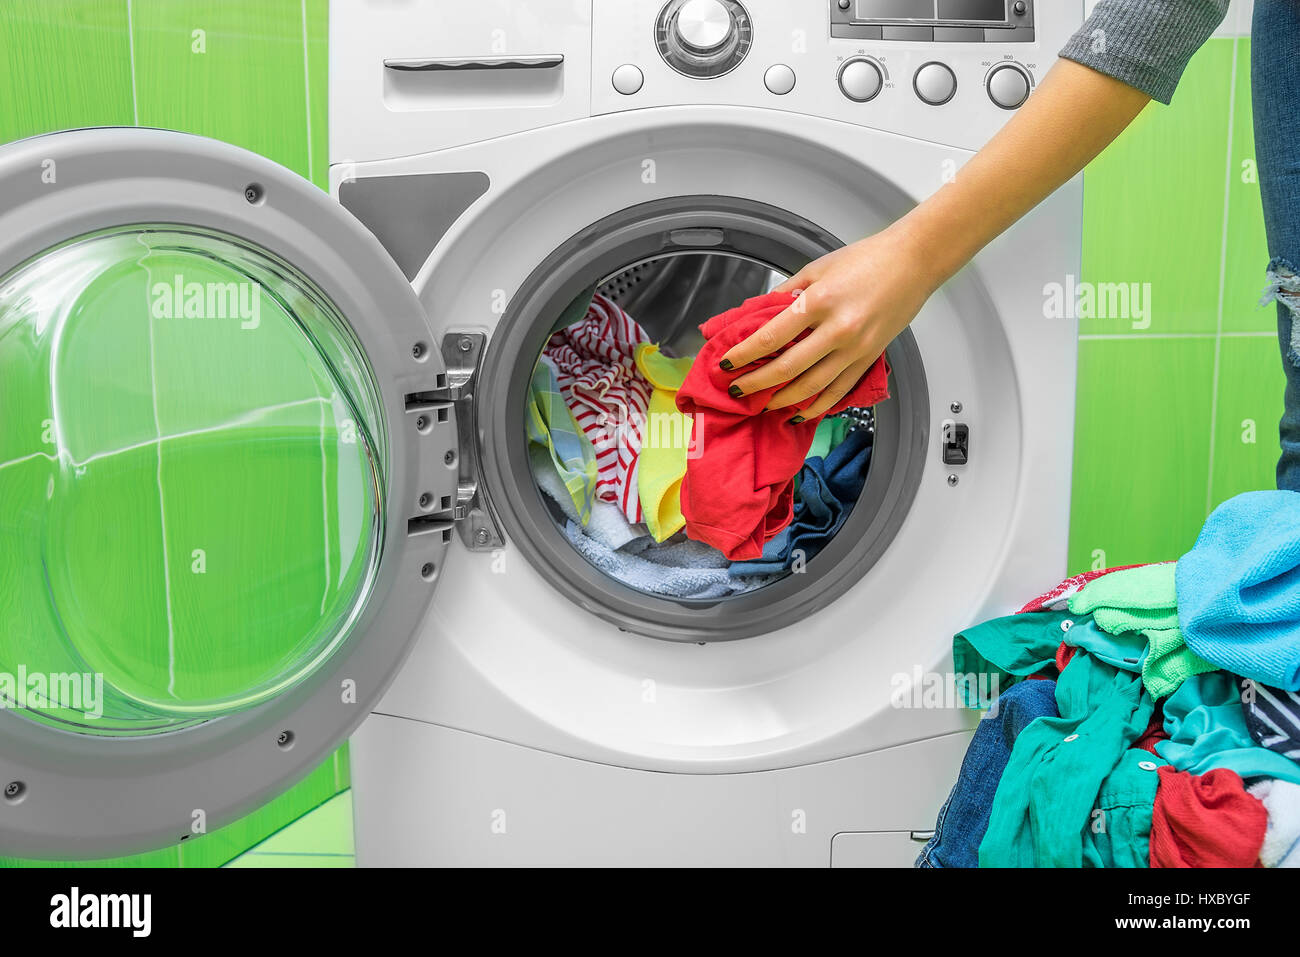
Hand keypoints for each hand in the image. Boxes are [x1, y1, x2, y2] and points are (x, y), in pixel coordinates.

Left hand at [721, 224, 937, 418]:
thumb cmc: (868, 259)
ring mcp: (856, 349)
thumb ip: (786, 292)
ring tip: (763, 404)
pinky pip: (838, 391)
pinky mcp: (869, 359)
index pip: (770, 337)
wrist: (913, 262)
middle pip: (787, 368)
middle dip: (757, 383)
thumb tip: (760, 313)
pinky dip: (817, 406)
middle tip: (738, 390)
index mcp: (819, 301)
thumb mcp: (817, 268)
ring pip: (812, 387)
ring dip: (783, 399)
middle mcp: (838, 329)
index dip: (744, 354)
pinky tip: (800, 411)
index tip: (728, 363)